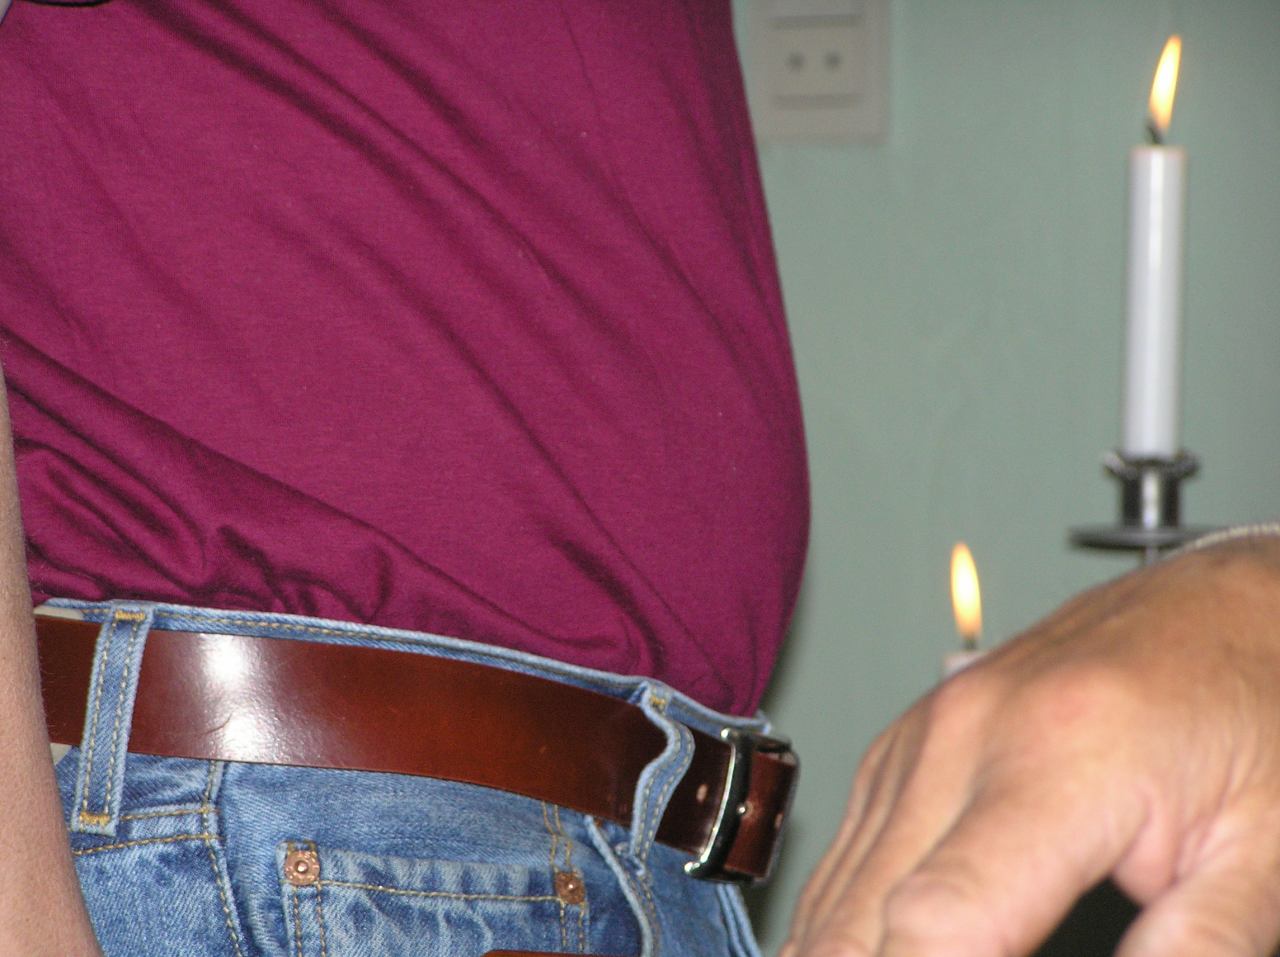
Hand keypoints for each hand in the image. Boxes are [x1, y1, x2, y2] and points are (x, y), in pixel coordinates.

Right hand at [783, 536, 1279, 956]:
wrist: (1220, 606)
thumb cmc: (1251, 707)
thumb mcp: (1264, 852)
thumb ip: (1196, 947)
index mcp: (1061, 757)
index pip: (939, 921)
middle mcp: (965, 734)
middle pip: (855, 919)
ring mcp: (922, 732)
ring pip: (833, 894)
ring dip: (855, 954)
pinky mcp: (904, 742)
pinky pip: (846, 856)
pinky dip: (852, 921)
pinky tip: (891, 947)